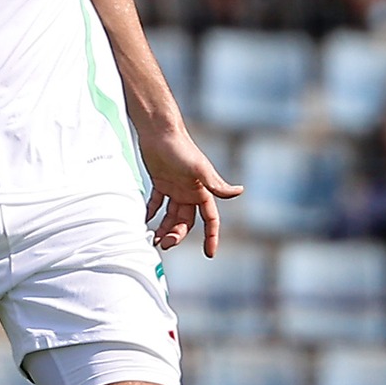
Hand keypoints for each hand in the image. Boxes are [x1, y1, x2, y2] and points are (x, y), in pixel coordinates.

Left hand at [139, 119, 241, 255]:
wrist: (159, 131)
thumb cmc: (181, 148)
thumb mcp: (199, 168)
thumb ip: (216, 184)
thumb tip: (240, 191)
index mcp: (202, 191)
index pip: (210, 219)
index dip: (211, 236)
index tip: (209, 253)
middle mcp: (190, 192)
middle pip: (186, 222)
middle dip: (178, 235)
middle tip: (164, 244)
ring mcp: (175, 188)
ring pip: (171, 216)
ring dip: (164, 228)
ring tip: (154, 240)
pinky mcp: (160, 182)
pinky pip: (156, 203)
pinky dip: (151, 212)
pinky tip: (145, 220)